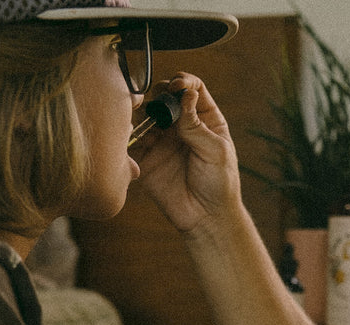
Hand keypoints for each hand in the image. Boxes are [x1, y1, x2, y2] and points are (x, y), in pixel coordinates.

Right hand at [135, 73, 240, 232]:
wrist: (205, 217)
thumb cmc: (219, 184)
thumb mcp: (216, 150)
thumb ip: (197, 124)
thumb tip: (184, 95)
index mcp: (204, 120)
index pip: (191, 88)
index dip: (183, 82)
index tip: (178, 86)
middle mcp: (181, 127)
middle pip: (165, 97)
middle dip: (160, 95)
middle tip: (160, 105)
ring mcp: (162, 142)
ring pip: (146, 116)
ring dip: (144, 114)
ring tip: (149, 122)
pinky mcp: (146, 159)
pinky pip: (133, 141)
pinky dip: (131, 134)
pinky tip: (137, 136)